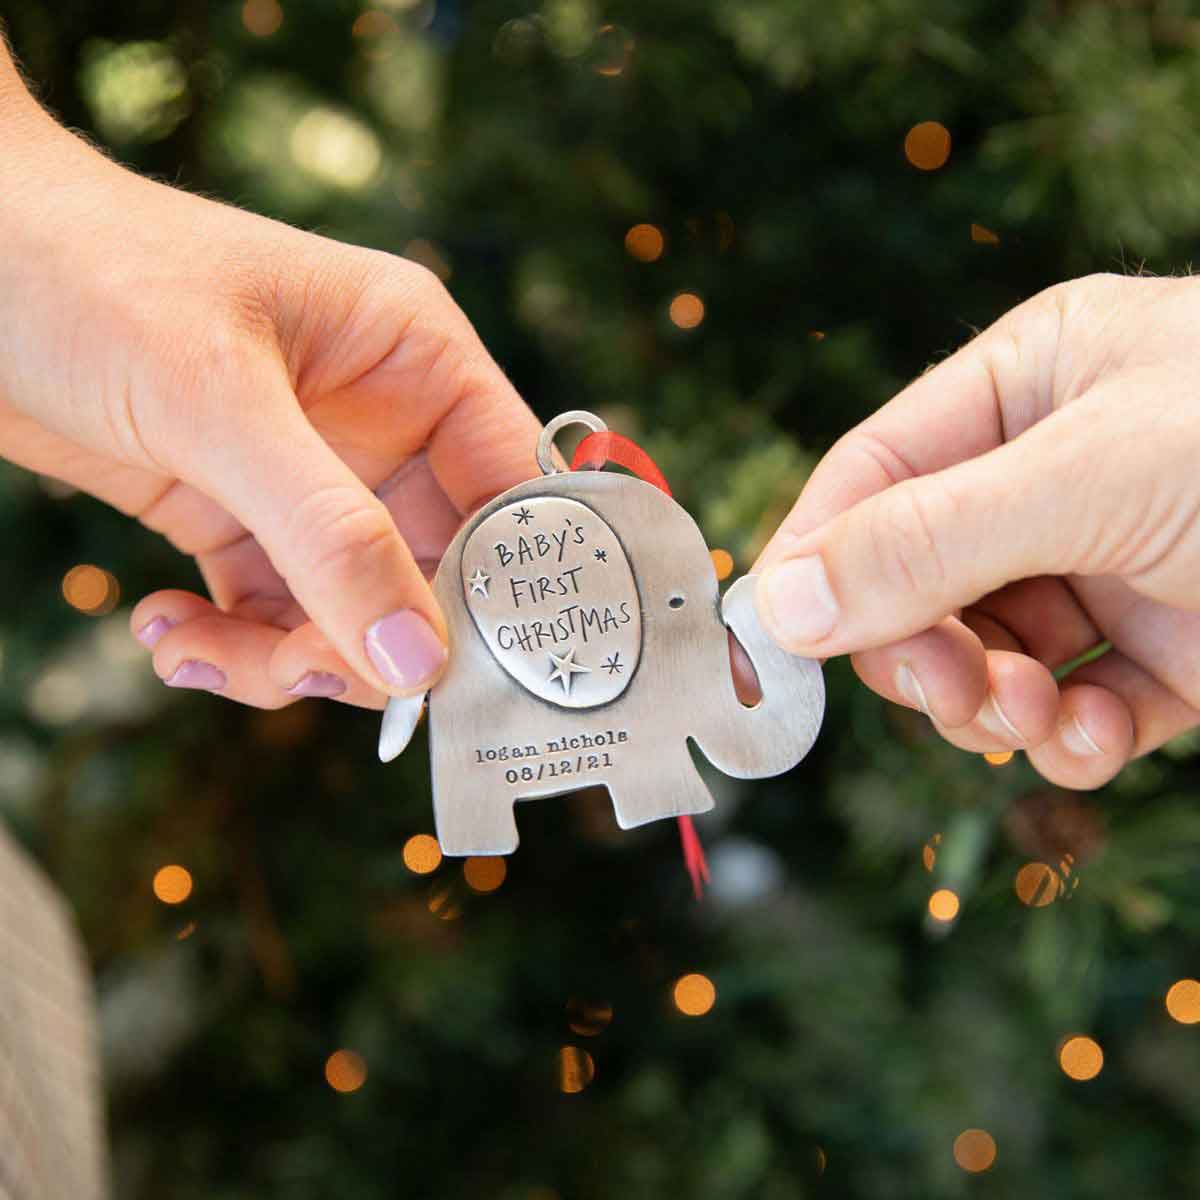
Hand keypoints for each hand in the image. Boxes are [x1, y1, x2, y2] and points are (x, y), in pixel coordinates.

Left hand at [0, 81, 538, 708]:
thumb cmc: (89, 276)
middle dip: (374, 640)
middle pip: (434, 574)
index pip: (511, 491)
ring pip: (353, 613)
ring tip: (197, 649)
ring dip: (287, 657)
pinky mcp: (241, 519)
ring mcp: (312, 479)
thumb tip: (417, 664)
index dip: (506, 585)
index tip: (470, 670)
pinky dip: (230, 647)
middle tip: (303, 672)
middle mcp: (382, 425)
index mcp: (416, 361)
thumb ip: (326, 534)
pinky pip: (273, 616)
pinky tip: (165, 630)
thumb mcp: (217, 402)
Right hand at [754, 273, 1199, 787]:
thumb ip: (930, 537)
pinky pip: (1069, 704)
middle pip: (915, 580)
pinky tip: (1101, 741)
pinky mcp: (1164, 651)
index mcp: (1026, 386)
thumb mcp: (1098, 474)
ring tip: (1041, 722)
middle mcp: (1052, 474)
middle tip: (958, 694)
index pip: (871, 477)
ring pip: (984, 655)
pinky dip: (1069, 740)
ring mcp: (1106, 564)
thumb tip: (780, 600)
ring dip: (995, 706)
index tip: (778, 646)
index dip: (818, 558)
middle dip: (926, 651)